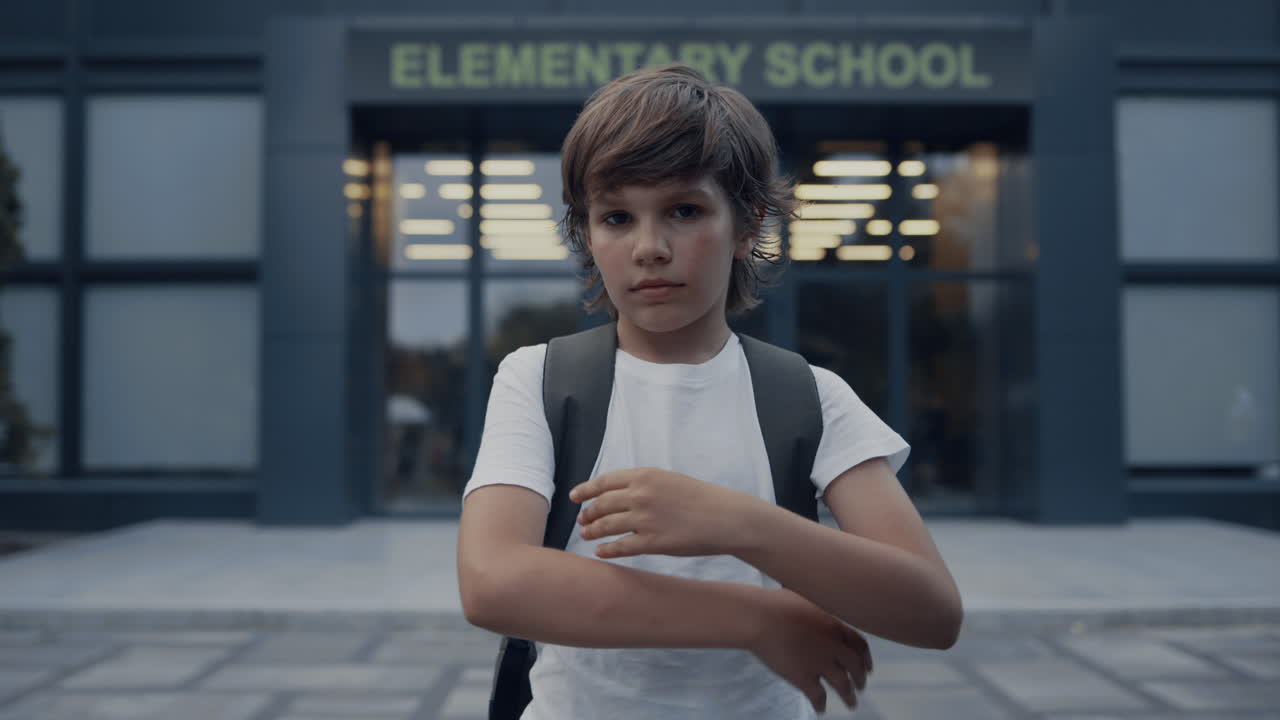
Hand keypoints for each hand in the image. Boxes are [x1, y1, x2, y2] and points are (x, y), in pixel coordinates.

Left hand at [569, 467, 762, 558]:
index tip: (575, 497)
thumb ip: (643, 485)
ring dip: (592, 531)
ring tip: (587, 535)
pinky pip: (621, 547)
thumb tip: (616, 494)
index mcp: (645, 475)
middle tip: (582, 521)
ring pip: (606, 526)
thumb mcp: (669, 480)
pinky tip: (601, 552)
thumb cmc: (700, 499)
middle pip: (601, 504)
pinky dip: (607, 549)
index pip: (604, 482)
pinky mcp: (654, 542)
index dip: (586, 490)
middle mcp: (641, 494)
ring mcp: (646, 519)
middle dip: (588, 514)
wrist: (727, 517)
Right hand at [747, 587, 872, 714]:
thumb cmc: (776, 602)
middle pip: (855, 667)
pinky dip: (821, 704)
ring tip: (851, 704)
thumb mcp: (807, 597)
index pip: (860, 645)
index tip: (868, 667)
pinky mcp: (803, 677)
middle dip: (860, 679)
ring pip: (843, 684)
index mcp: (835, 625)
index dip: (866, 658)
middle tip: (861, 686)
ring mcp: (819, 663)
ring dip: (849, 696)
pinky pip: (818, 695)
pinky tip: (821, 709)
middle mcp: (833, 645)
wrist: (760, 616)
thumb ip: (818, 608)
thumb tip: (817, 608)